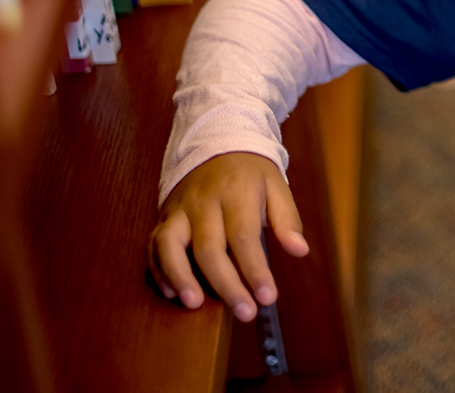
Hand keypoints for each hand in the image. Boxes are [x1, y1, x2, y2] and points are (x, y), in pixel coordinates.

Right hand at [148, 152, 308, 321]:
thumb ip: (287, 220)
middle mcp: (204, 201)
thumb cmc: (251, 172)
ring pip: (170, 246)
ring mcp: (180, 209)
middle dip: (226, 285)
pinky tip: (172, 292)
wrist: (217, 142)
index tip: (268, 297)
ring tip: (194, 305)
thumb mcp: (276, 186)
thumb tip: (300, 250)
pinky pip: (153, 246)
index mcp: (237, 192)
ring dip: (180, 277)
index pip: (244, 237)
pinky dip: (158, 271)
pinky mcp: (164, 218)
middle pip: (209, 248)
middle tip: (244, 312)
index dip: (255, 271)